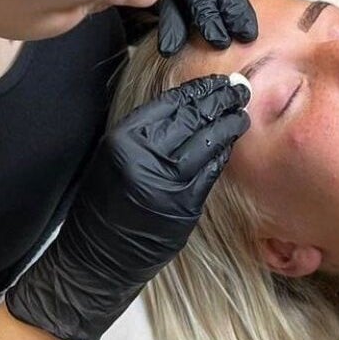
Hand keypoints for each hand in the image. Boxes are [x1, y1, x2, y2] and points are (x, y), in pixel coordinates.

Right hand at [5, 75, 251, 339]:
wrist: (97, 256)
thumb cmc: (101, 204)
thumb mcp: (112, 156)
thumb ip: (144, 132)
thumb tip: (182, 107)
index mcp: (124, 140)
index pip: (169, 104)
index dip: (197, 90)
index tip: (214, 83)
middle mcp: (147, 157)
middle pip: (193, 118)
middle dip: (220, 101)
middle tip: (239, 90)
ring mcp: (168, 182)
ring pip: (207, 142)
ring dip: (228, 125)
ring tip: (241, 113)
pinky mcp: (185, 205)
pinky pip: (210, 172)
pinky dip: (221, 155)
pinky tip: (229, 144)